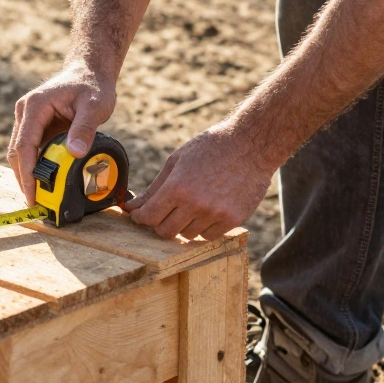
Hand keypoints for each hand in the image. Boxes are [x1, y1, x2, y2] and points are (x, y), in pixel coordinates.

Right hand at [7, 61, 115, 204]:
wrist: (89, 72)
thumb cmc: (92, 86)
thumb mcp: (95, 105)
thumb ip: (85, 128)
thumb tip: (75, 153)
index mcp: (35, 106)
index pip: (24, 145)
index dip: (26, 173)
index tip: (32, 195)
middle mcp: (25, 112)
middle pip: (17, 152)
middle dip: (24, 178)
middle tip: (36, 203)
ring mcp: (28, 119)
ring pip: (20, 152)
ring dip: (27, 174)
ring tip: (39, 198)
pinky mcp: (35, 126)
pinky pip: (30, 150)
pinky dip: (35, 167)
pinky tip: (44, 182)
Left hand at [122, 122, 274, 239]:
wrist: (250, 145)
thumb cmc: (210, 148)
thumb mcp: (176, 161)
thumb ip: (154, 188)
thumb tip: (132, 206)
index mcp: (178, 187)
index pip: (149, 216)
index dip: (140, 218)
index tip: (139, 215)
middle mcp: (196, 204)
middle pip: (165, 231)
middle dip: (159, 223)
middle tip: (162, 212)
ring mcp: (216, 214)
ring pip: (187, 235)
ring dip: (183, 224)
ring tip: (189, 205)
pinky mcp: (233, 220)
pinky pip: (209, 236)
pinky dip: (202, 228)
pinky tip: (205, 211)